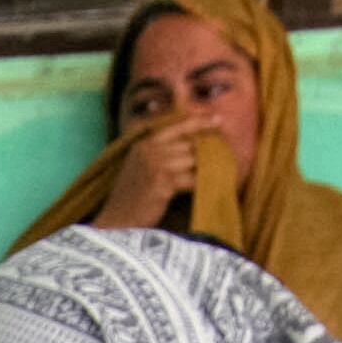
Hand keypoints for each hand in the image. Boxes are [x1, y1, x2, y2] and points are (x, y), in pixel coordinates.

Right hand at [94, 115, 225, 233]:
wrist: (116, 223)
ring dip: (208, 167)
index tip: (218, 119)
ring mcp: (155, 165)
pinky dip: (203, 182)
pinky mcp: (162, 183)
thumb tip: (192, 148)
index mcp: (143, 143)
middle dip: (207, 150)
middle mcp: (149, 149)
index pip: (176, 125)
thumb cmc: (131, 200)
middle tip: (225, 154)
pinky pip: (192, 178)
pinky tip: (213, 186)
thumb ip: (159, 153)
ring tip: (222, 171)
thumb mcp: (140, 168)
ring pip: (193, 159)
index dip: (199, 121)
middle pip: (189, 143)